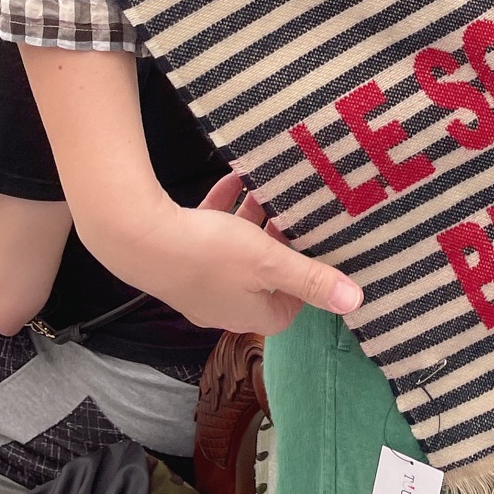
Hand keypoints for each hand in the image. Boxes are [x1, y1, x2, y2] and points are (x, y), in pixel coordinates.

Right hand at [128, 172, 363, 335]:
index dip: (304, 286)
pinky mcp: (177, 257)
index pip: (286, 312)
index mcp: (247, 314)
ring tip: (266, 191)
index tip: (315, 252)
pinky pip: (208, 232)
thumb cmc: (209, 254)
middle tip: (293, 215)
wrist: (137, 238)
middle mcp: (221, 305)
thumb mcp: (271, 263)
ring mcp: (195, 282)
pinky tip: (233, 179)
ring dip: (252, 221)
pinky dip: (223, 209)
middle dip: (279, 244)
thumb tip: (355, 302)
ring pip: (235, 251)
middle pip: (262, 278)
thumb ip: (312, 278)